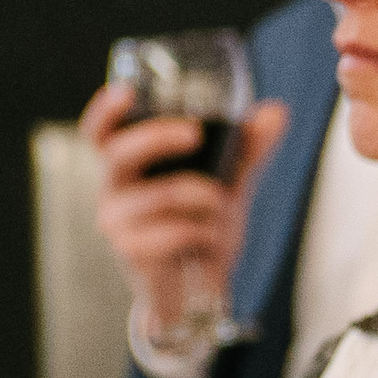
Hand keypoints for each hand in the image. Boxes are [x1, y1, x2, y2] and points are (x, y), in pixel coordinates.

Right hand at [83, 80, 287, 336]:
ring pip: (160, 195)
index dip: (105, 112)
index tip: (126, 92)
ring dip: (204, 197)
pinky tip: (211, 236)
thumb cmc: (204, 223)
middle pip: (118, 154)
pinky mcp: (131, 251)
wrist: (201, 285)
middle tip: (193, 133)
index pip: (101, 134)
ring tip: (221, 206)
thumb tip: (277, 111)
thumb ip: (248, 148)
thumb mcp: (229, 181)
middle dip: (157, 138)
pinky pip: (172, 231)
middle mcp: (114, 190)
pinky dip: (204, 230)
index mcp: (130, 166)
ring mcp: (117, 222)